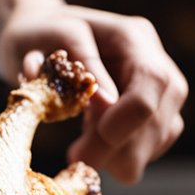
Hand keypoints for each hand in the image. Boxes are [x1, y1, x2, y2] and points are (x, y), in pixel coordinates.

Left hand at [0, 5, 186, 183]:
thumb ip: (72, 64)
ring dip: (120, 155)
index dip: (127, 117)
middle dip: (118, 146)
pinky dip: (124, 156)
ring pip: (161, 133)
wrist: (38, 38)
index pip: (152, 80)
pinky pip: (154, 144)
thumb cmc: (32, 38)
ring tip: (78, 153)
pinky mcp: (155, 110)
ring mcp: (159, 84)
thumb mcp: (36, 43)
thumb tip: (105, 97)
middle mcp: (154, 58)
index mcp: (130, 36)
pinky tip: (94, 150)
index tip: (90, 137)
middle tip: (75, 158)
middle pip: (159, 111)